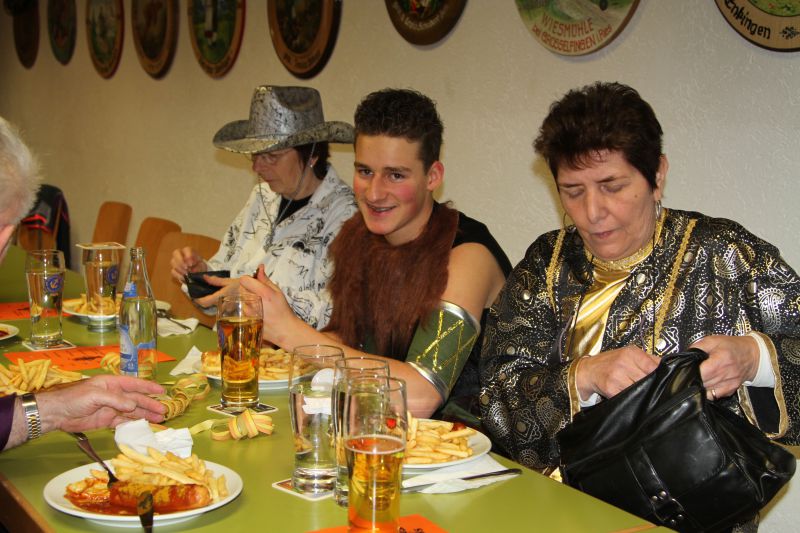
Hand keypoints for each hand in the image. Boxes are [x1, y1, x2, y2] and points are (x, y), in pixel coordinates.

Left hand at [37, 375, 166, 432]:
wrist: (57, 414)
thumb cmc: (74, 398)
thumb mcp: (95, 395)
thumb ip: (115, 400)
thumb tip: (133, 406)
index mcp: (112, 384)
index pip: (134, 385)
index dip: (149, 388)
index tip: (162, 391)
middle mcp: (115, 395)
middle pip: (136, 400)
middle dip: (151, 404)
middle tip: (164, 410)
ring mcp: (112, 409)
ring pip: (133, 412)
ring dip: (146, 415)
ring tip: (159, 419)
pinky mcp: (107, 421)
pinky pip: (124, 422)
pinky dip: (134, 424)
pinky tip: (144, 426)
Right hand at [170, 247, 205, 281]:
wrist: (197, 273)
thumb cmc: (199, 266)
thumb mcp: (202, 266)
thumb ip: (199, 267)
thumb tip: (193, 270)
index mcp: (189, 251)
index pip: (187, 249)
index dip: (188, 256)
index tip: (191, 264)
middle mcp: (180, 254)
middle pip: (176, 253)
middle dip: (181, 261)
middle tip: (186, 268)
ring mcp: (176, 261)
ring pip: (173, 262)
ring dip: (180, 268)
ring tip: (187, 274)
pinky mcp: (174, 269)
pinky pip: (173, 271)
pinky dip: (178, 275)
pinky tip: (184, 278)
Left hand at [194, 275, 239, 307]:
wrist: (254, 292)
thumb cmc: (241, 285)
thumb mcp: (229, 281)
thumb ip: (216, 280)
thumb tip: (204, 277)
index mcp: (221, 296)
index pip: (205, 302)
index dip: (198, 300)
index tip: (195, 295)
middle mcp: (223, 305)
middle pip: (208, 305)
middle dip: (204, 300)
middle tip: (202, 293)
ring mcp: (227, 309)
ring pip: (214, 307)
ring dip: (211, 302)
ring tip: (212, 295)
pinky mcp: (230, 310)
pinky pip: (220, 308)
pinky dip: (218, 303)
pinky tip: (220, 298)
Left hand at [240, 266, 304, 346]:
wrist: (284, 330)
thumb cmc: (283, 310)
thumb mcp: (278, 292)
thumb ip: (266, 280)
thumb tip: (259, 268)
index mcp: (264, 293)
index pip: (244, 280)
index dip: (248, 279)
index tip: (254, 283)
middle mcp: (254, 302)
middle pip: (240, 288)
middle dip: (246, 288)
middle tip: (256, 293)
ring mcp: (248, 313)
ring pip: (239, 299)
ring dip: (245, 298)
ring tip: (256, 303)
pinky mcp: (245, 320)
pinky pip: (240, 309)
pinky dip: (245, 308)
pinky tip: (255, 311)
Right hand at [576, 346, 659, 398]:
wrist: (587, 370)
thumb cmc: (610, 362)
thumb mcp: (628, 354)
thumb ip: (648, 359)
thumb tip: (668, 367)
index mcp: (631, 353)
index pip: (654, 366)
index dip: (658, 375)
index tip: (658, 379)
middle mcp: (624, 362)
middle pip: (647, 379)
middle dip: (649, 384)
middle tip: (646, 386)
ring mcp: (617, 376)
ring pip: (639, 389)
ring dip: (641, 393)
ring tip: (637, 391)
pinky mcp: (611, 388)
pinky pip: (628, 396)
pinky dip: (631, 398)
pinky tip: (628, 395)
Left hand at [690, 335, 758, 400]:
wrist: (753, 356)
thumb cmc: (732, 347)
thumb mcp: (713, 340)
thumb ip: (697, 346)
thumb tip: (685, 355)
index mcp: (720, 362)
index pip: (700, 373)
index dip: (690, 372)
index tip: (685, 369)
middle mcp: (725, 375)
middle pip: (701, 383)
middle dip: (693, 379)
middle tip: (690, 373)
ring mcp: (728, 385)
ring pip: (706, 392)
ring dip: (699, 386)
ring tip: (698, 377)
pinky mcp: (730, 391)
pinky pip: (713, 396)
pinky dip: (707, 391)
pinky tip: (706, 383)